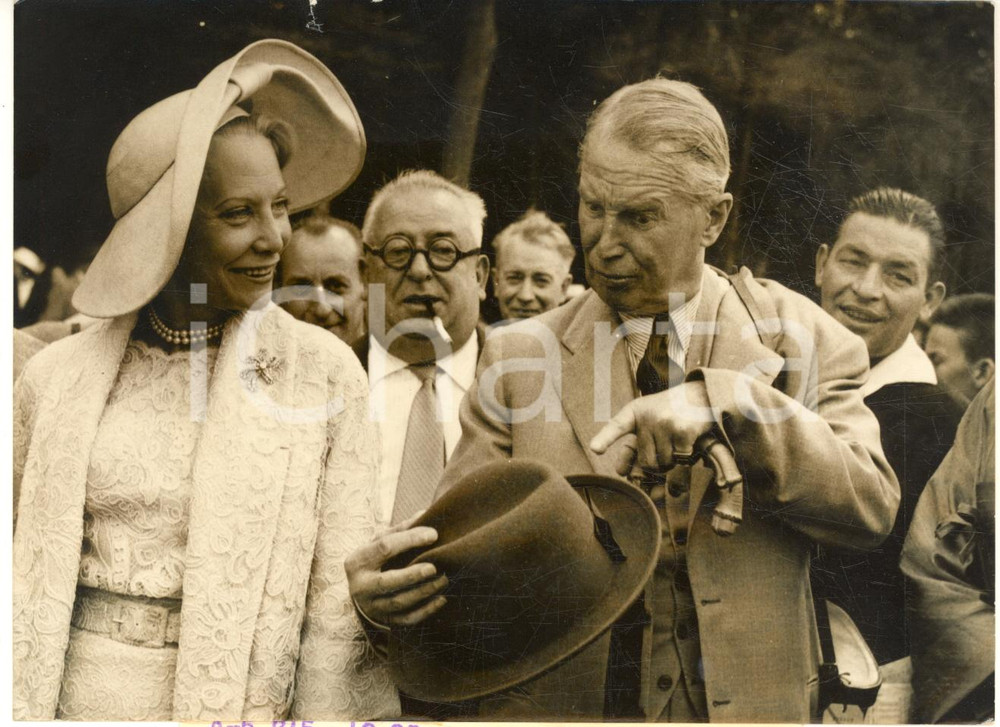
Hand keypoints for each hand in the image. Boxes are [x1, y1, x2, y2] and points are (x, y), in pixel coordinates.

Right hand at [345, 513, 448, 626]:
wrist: (362, 589)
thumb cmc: (376, 559)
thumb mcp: (381, 541)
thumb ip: (402, 528)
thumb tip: (427, 513)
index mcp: (357, 561)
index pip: (384, 547)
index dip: (410, 539)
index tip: (433, 534)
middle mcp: (360, 586)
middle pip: (387, 582)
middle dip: (412, 575)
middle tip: (434, 566)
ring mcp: (372, 607)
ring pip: (399, 602)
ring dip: (424, 591)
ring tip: (444, 579)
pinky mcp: (385, 621)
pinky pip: (407, 619)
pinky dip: (426, 610)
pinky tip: (442, 599)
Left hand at [590, 380, 715, 471]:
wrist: (700, 395)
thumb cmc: (670, 413)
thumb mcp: (647, 420)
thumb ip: (635, 446)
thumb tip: (625, 475)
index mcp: (634, 412)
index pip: (617, 426)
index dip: (605, 439)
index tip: (595, 449)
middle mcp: (647, 416)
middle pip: (646, 462)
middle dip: (657, 463)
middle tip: (665, 446)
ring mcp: (665, 423)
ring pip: (664, 464)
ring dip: (672, 461)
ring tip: (676, 441)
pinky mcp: (683, 431)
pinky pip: (680, 460)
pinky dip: (686, 457)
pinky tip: (688, 441)